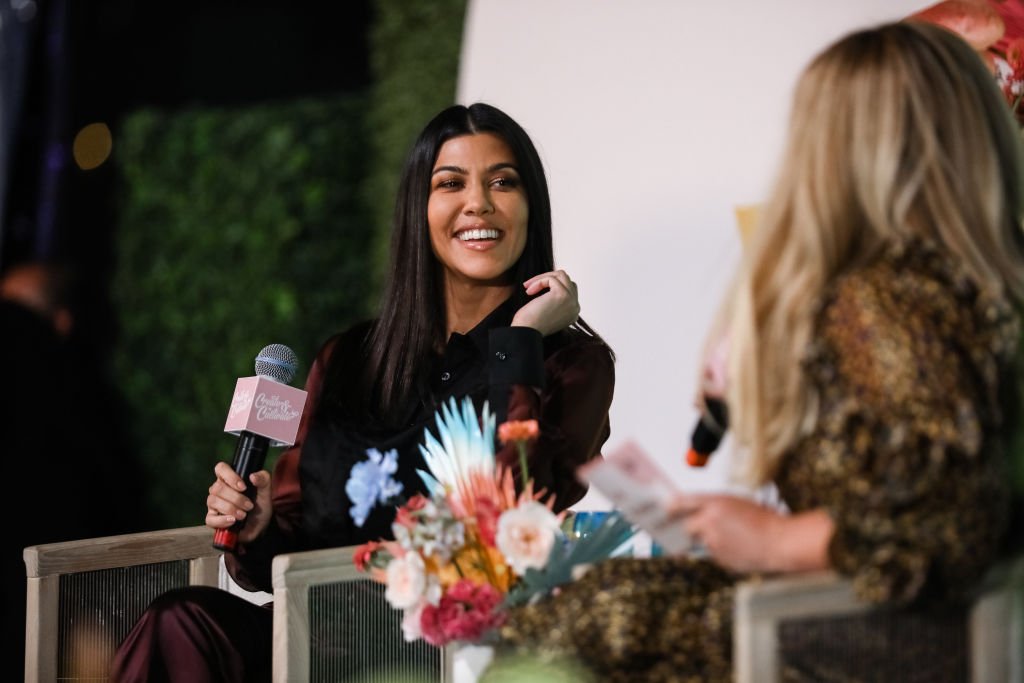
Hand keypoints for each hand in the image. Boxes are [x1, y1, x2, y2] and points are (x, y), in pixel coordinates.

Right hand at [205, 460, 273, 543]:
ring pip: (213, 501)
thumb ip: (263, 479)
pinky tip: (233, 521)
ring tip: (243, 515)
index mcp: (229, 479)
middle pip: (217, 488)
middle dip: (236, 498)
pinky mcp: (212, 520)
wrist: (260, 525)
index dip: (230, 476)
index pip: (221, 468)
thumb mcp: (265, 491)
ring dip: (231, 509)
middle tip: (249, 506)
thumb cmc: (260, 504)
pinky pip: (210, 519)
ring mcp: (214, 505)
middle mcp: (218, 490)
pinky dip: (222, 520)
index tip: (243, 487)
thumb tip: (253, 476)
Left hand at [511, 269, 579, 335]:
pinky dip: (538, 282)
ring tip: (528, 286)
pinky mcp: (563, 294)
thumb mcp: (546, 312)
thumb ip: (553, 301)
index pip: (569, 291)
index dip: (550, 287)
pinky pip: (551, 279)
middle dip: (547, 279)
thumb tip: (550, 282)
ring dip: (543, 278)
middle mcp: (575, 308)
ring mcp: (571, 301)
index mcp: (572, 314)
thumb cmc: (529, 324)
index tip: (534, 291)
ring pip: (562, 276)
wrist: (525, 332)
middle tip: (530, 286)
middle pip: (567, 281)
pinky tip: (529, 292)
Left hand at [656, 494, 782, 572]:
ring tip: (734, 536)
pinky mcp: (718, 558)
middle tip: (703, 527)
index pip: (682, 502)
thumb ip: (714, 505)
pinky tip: (738, 546)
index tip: (664, 509)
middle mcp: (709, 521)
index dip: (670, 506)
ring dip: (709, 539)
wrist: (778, 543)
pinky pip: (713, 553)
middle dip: (690, 527)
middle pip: (686, 526)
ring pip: (700, 541)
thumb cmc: (763, 519)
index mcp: (715, 502)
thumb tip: (696, 511)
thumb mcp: (737, 502)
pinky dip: (720, 550)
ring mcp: (712, 541)